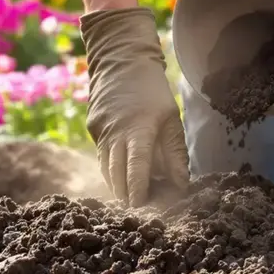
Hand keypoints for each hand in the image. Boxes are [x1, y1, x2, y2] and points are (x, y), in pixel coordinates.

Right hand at [81, 7, 189, 205]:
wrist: (120, 60)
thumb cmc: (152, 90)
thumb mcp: (170, 118)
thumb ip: (175, 153)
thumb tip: (181, 185)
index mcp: (139, 129)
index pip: (137, 167)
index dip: (138, 190)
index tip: (141, 208)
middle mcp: (116, 132)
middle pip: (117, 173)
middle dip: (124, 195)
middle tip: (135, 214)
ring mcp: (100, 130)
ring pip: (106, 167)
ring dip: (116, 185)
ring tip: (127, 201)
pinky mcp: (93, 128)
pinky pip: (102, 155)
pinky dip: (110, 169)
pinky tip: (119, 178)